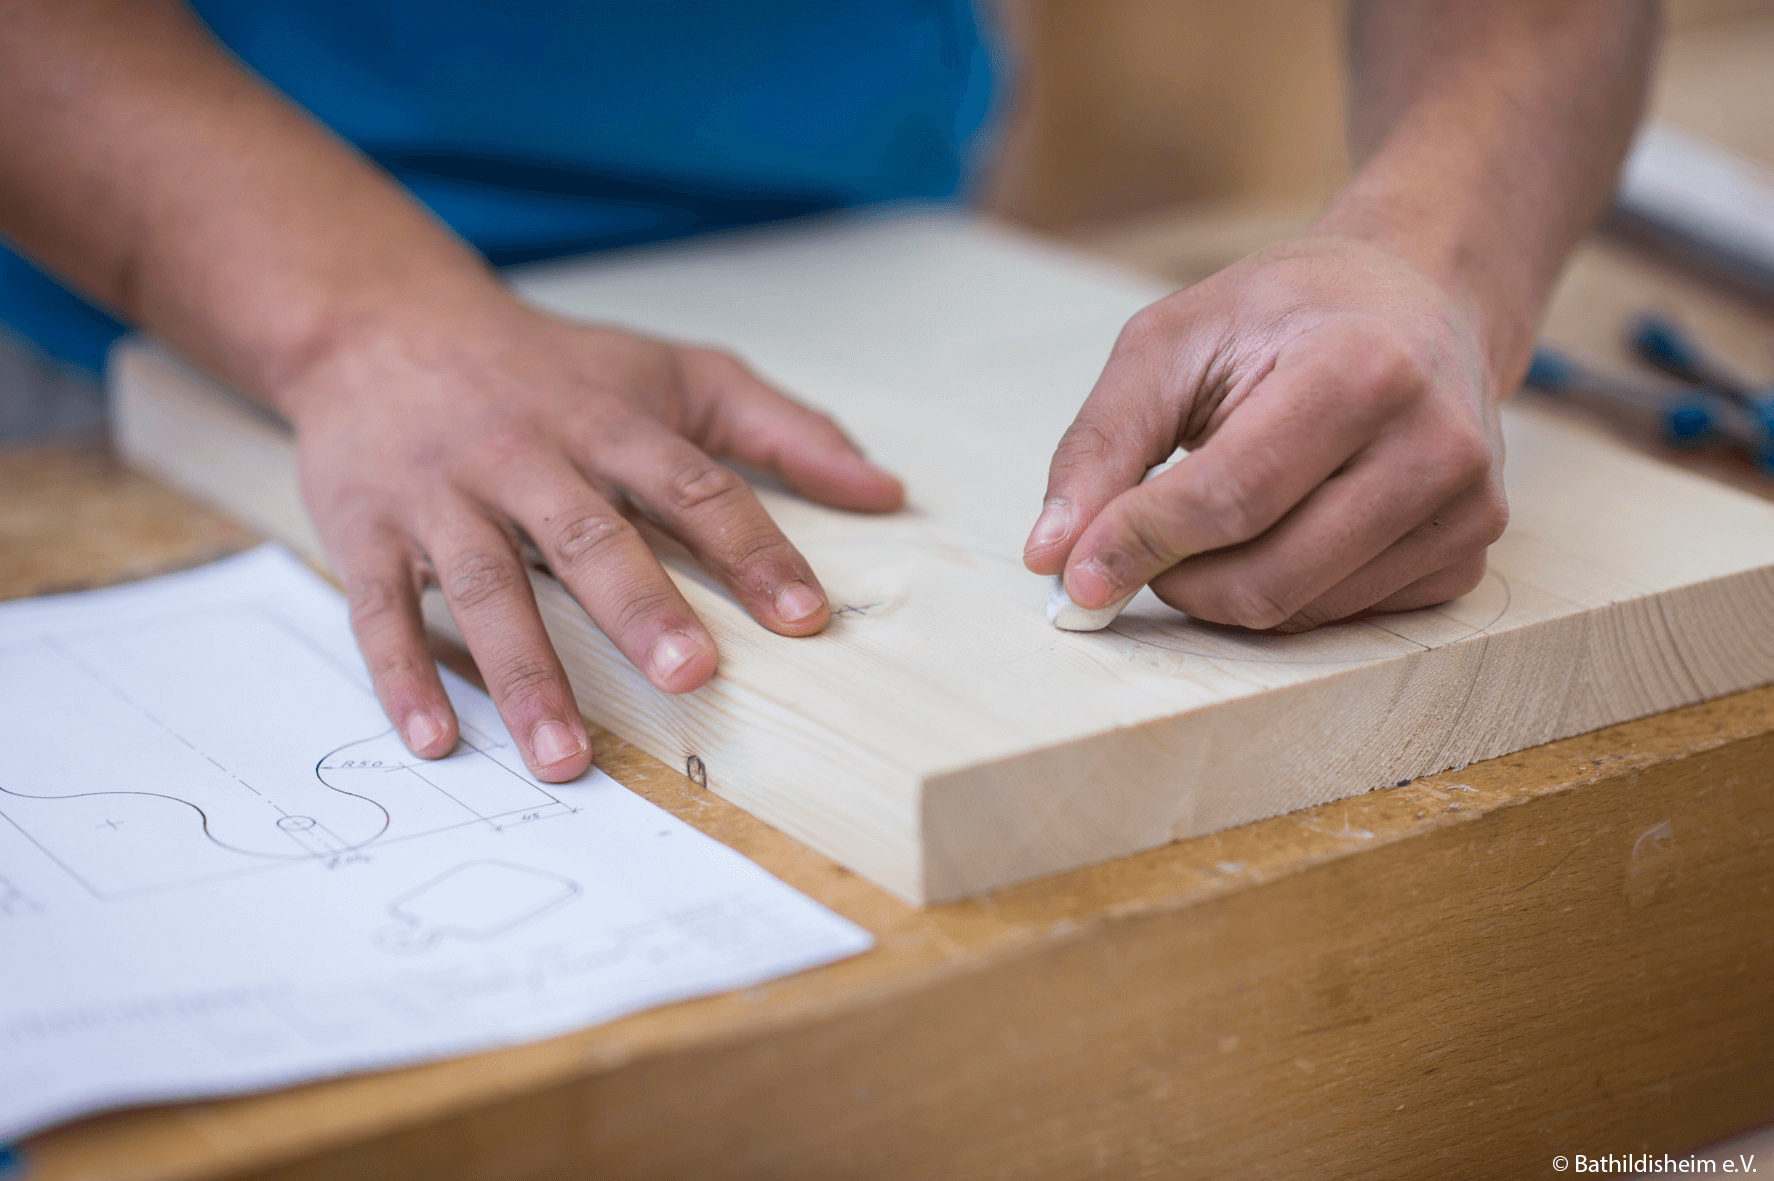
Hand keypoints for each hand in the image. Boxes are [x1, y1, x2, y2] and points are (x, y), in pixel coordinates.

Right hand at [281, 294, 902, 780]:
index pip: (692, 485)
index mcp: (608, 422)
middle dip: (639, 608)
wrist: (382, 321)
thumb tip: (887, 492)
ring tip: (567, 758)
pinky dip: (402, 675)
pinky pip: (379, 607)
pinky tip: (438, 741)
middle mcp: (525, 456)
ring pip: (485, 585)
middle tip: (690, 679)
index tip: (802, 616)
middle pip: (587, 535)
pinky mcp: (365, 528)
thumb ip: (781, 429)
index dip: (750, 547)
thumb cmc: (554, 367)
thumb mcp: (675, 373)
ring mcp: (440, 494)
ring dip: (525, 674)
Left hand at [1023, 235, 1509, 633]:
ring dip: (1220, 589)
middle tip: (1135, 546)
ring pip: (1298, 611)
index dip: (1138, 544)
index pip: (1229, 499)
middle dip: (1174, 579)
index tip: (1072, 573)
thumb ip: (1102, 443)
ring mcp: (1467, 508)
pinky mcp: (1469, 553)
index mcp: (1362, 370)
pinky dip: (1282, 591)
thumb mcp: (1172, 341)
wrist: (1417, 295)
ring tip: (1209, 518)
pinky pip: (1342, 618)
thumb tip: (1049, 554)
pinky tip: (1283, 524)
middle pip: (1265, 577)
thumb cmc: (1283, 314)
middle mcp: (1435, 445)